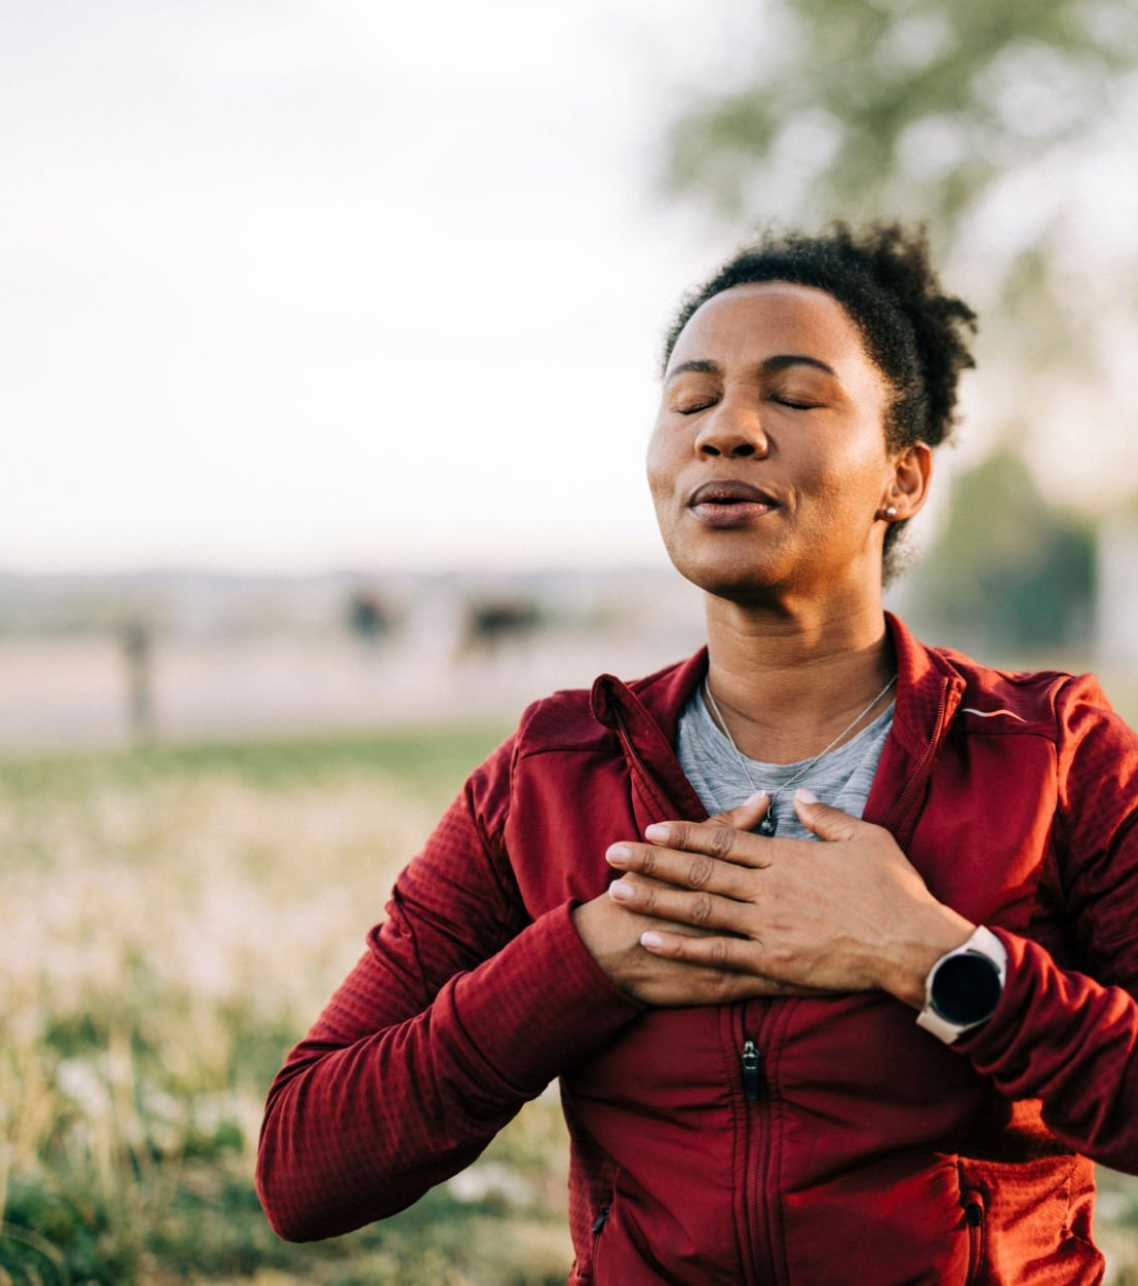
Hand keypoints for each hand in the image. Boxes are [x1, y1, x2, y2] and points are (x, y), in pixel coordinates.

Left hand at [604, 790, 973, 1007]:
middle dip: (653, 860)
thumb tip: (798, 797)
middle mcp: (769, 889)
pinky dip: (682, 947)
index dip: (685, 833)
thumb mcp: (866, 838)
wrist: (913, 945)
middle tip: (613, 852)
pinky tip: (651, 941)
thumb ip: (826, 817)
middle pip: (700, 870)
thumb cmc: (895, 890)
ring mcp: (768, 927)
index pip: (724, 839)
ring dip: (656, 899)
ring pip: (700, 909)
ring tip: (618, 891)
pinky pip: (718, 954)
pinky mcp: (773, 963)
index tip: (652, 827)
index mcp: (787, 857)